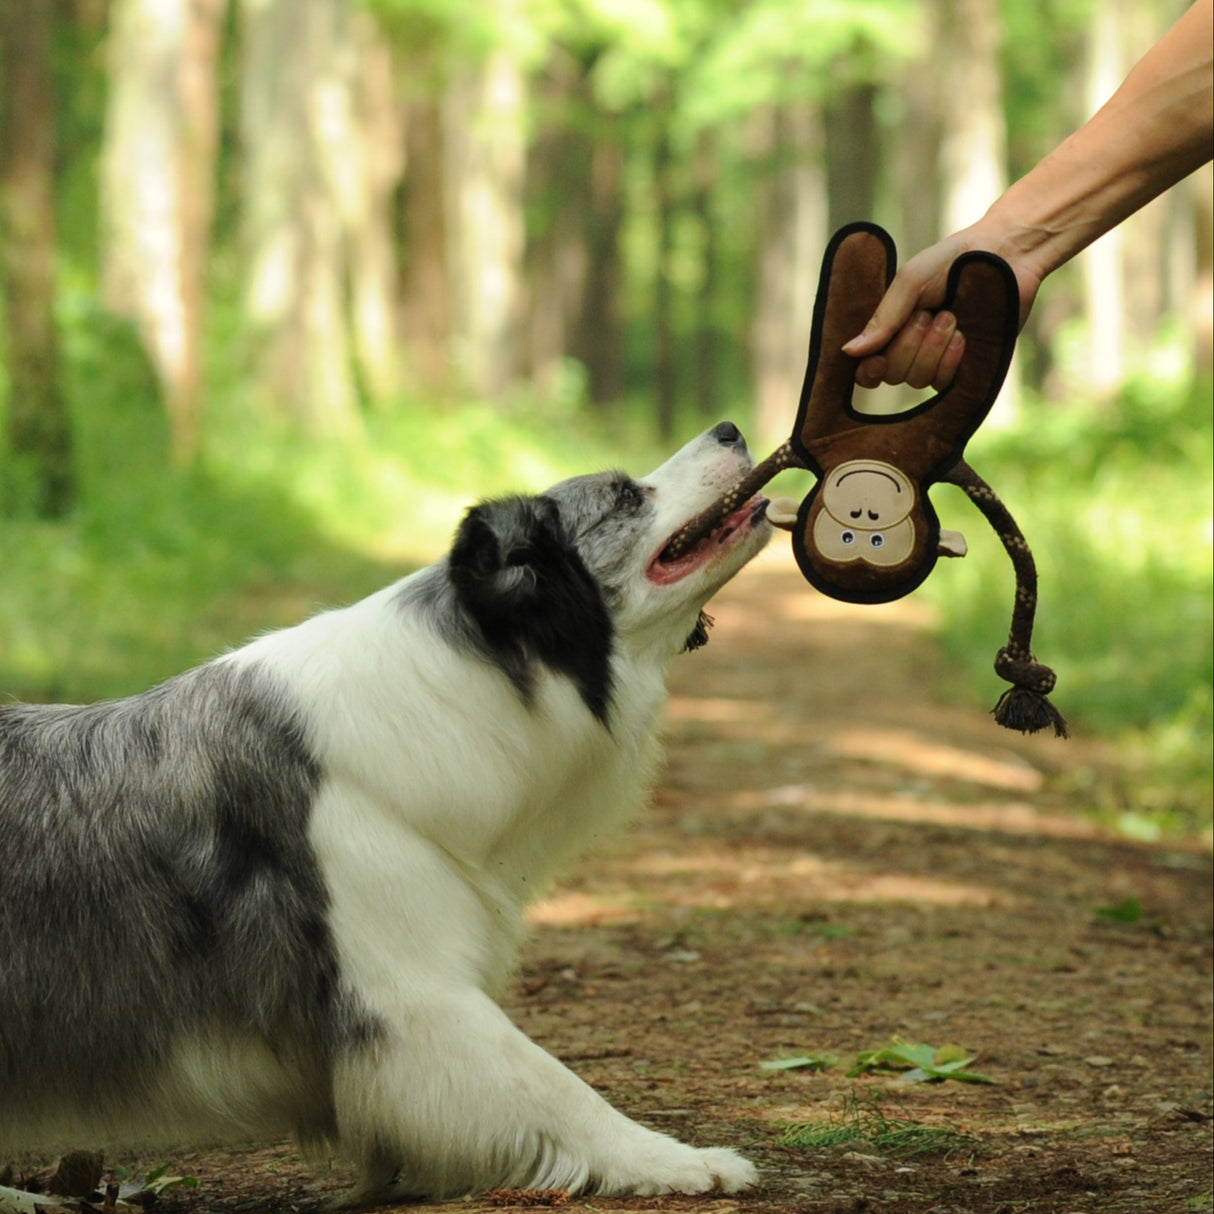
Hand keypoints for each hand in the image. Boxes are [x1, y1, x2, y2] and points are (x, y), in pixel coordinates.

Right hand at [842, 228, 1040, 391]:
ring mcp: (938, 361)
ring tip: (952, 316)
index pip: (869, 369)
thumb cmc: (953, 260)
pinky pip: (943, 383)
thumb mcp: (910, 282)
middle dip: (909, 345)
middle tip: (929, 314)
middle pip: (893, 375)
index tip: (878, 359)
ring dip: (932, 348)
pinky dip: (949, 361)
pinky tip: (962, 336)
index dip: (869, 371)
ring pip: (917, 380)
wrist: (1006, 254)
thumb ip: (883, 317)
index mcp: (892, 329)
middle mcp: (911, 350)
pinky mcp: (965, 368)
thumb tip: (849, 351)